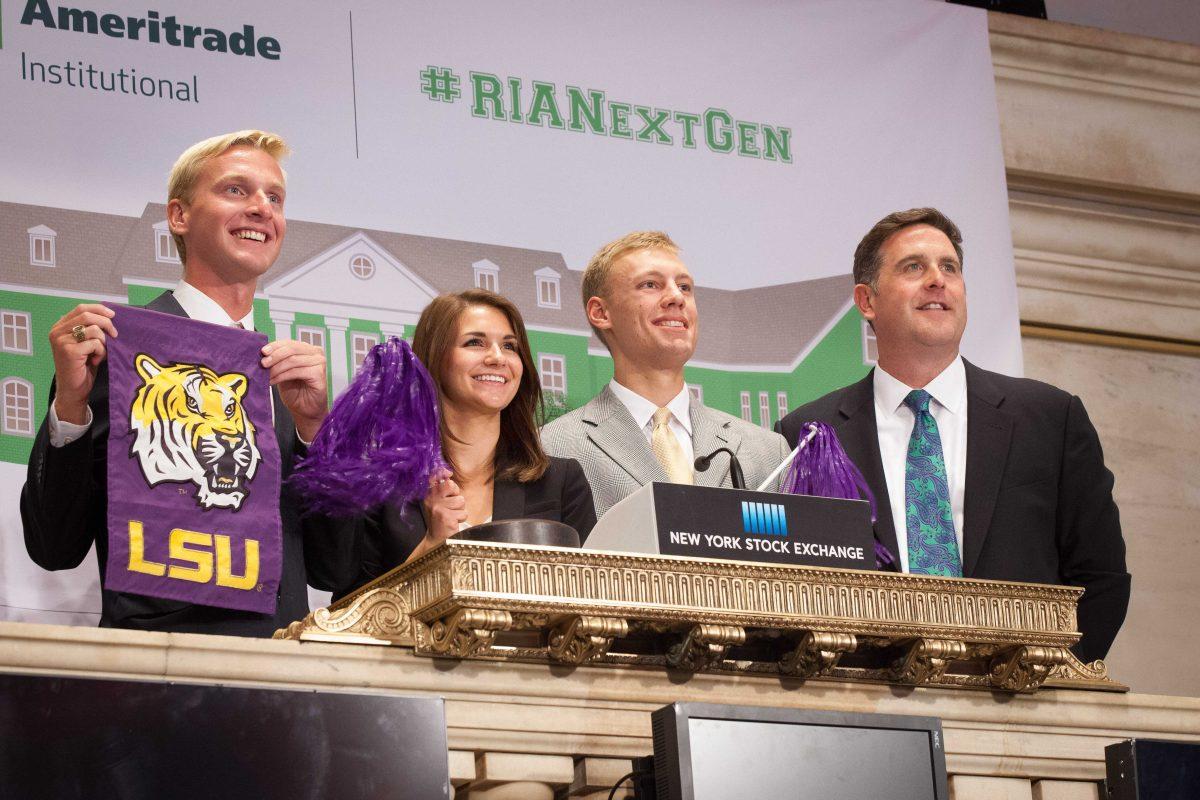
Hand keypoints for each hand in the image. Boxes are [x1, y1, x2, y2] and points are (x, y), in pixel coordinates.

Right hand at [49, 304, 116, 423]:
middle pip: (87, 316)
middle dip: (106, 323)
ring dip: (104, 342)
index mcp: (60, 326)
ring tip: (100, 353)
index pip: (81, 308)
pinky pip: (94, 344)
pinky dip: (101, 352)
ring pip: (93, 330)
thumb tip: (109, 315)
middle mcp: (57, 332)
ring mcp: (61, 341)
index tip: (113, 315)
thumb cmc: (83, 366)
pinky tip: (96, 361)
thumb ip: (90, 328)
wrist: (74, 389)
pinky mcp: (69, 351)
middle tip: (115, 334)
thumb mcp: (86, 343)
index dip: (99, 309)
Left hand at [261, 339, 327, 440]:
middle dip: (274, 356)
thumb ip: (277, 360)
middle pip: (291, 349)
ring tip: (266, 376)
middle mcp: (316, 353)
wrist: (305, 409)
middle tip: (263, 364)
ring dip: (276, 368)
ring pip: (293, 360)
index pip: (289, 343)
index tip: (262, 352)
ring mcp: (319, 363)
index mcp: (307, 349)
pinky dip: (282, 376)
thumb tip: (262, 352)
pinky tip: (273, 381)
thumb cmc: (295, 390)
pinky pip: (296, 371)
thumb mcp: (282, 371)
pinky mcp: (319, 374)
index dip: (275, 346)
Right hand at [421, 469, 467, 547]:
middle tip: (451, 505)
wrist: (436, 542)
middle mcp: (431, 500)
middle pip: (451, 485)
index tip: (448, 473)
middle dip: (456, 495)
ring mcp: (438, 508)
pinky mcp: (446, 517)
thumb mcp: (438, 502)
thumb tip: (447, 472)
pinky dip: (461, 519)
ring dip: (460, 510)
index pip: (434, 476)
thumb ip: (442, 488)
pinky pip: (463, 513)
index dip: (443, 472)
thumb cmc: (440, 520)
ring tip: (452, 516)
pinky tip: (453, 523)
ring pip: (460, 500)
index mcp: (428, 495)